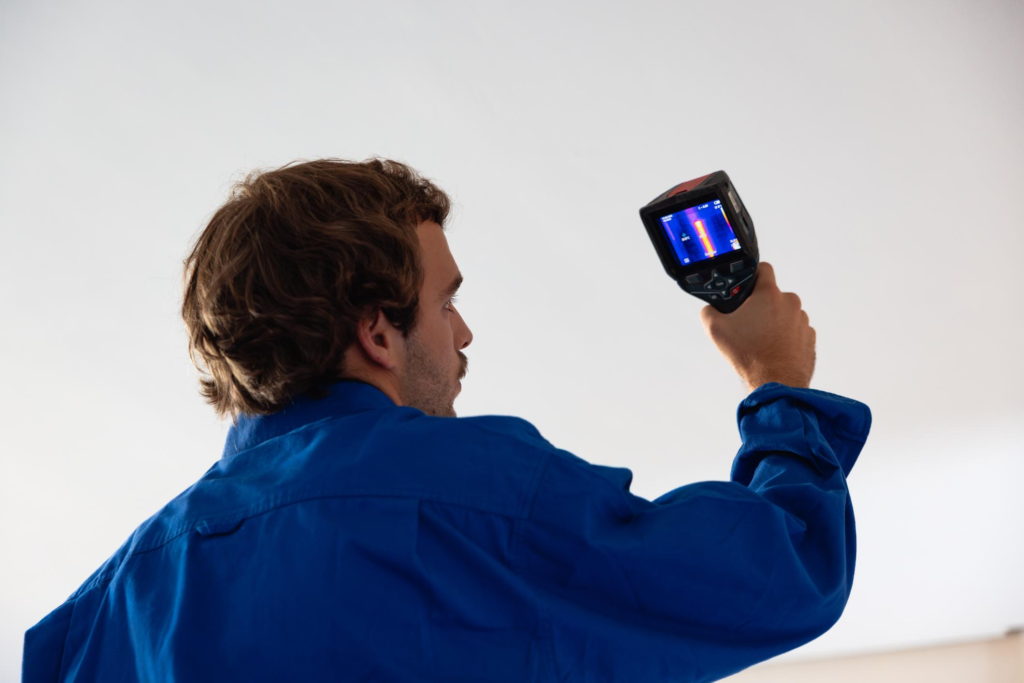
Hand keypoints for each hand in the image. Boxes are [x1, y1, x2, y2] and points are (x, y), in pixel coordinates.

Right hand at [699, 262, 815, 391]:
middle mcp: (790, 303)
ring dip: (774, 322)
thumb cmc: (749, 355)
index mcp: (769, 295)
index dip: (752, 275)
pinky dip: (785, 337)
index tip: (746, 288)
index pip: (763, 269)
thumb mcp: (715, 330)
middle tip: (748, 324)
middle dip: (761, 306)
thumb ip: (708, 311)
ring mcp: (803, 321)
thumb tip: (710, 309)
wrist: (776, 382)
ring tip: (761, 341)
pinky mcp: (810, 338)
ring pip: (785, 314)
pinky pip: (795, 331)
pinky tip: (773, 350)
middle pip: (773, 296)